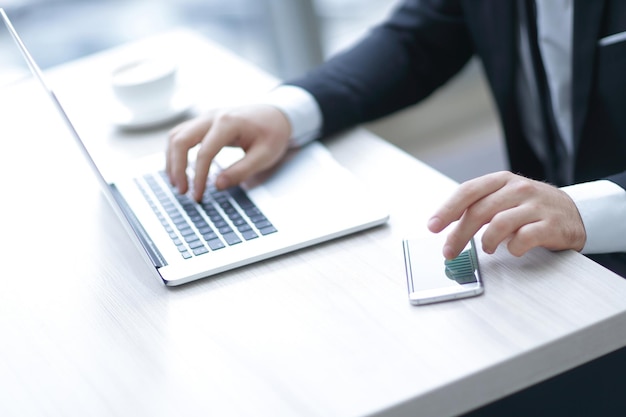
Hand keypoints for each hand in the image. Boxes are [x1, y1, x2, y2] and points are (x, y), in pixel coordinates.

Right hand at [166, 104, 291, 200]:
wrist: (276, 113)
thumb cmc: (273, 133)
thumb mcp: (265, 155)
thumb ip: (242, 171)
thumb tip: (217, 185)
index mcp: (228, 123)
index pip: (204, 152)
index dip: (198, 177)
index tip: (198, 196)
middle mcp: (212, 116)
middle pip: (180, 140)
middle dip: (176, 168)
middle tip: (182, 191)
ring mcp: (206, 117)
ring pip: (176, 135)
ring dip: (172, 160)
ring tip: (177, 184)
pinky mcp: (204, 122)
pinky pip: (181, 135)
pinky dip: (176, 152)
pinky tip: (179, 170)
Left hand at [427, 171, 586, 258]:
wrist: (574, 212)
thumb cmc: (529, 208)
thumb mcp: (503, 199)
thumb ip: (478, 207)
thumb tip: (446, 225)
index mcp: (501, 181)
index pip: (468, 191)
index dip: (447, 210)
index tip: (433, 227)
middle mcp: (518, 189)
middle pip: (479, 211)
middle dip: (459, 235)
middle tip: (449, 252)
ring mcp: (536, 205)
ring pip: (499, 224)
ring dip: (487, 242)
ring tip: (487, 249)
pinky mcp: (552, 224)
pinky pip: (524, 238)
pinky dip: (513, 248)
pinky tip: (513, 249)